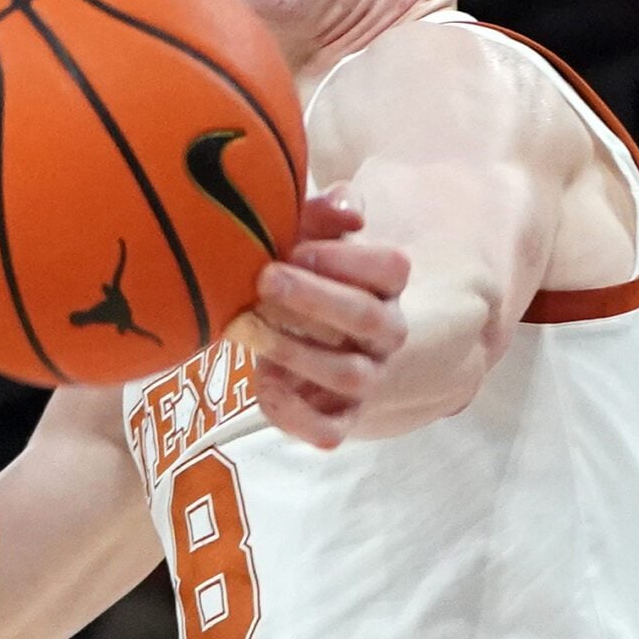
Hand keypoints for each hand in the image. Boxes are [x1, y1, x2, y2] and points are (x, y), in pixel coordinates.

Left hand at [224, 190, 408, 449]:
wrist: (328, 343)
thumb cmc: (313, 276)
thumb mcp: (318, 237)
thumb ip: (325, 213)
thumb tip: (347, 208)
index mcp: (388, 286)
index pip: (391, 268)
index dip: (346, 258)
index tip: (296, 248)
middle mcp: (387, 333)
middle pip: (367, 319)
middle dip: (314, 298)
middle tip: (263, 278)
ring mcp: (368, 378)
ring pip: (348, 376)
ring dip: (296, 352)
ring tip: (247, 328)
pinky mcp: (341, 417)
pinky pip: (329, 431)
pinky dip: (295, 415)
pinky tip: (263, 383)